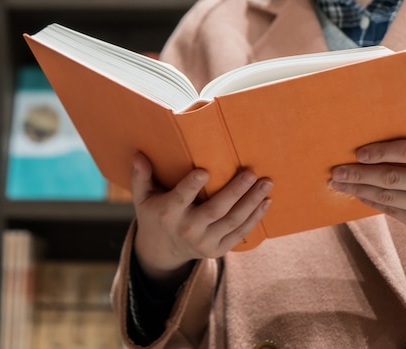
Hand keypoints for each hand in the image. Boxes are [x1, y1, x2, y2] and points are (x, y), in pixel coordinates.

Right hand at [131, 152, 272, 284]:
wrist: (163, 250)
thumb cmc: (154, 213)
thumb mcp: (142, 197)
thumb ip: (141, 176)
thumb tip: (139, 155)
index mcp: (167, 213)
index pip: (181, 198)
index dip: (192, 186)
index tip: (204, 171)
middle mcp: (187, 230)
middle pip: (215, 210)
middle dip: (235, 191)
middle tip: (251, 172)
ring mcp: (204, 243)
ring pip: (232, 221)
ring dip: (252, 202)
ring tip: (266, 183)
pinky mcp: (218, 250)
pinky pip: (240, 233)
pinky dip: (255, 218)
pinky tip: (265, 202)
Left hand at [330, 138, 405, 235]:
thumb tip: (371, 135)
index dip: (380, 152)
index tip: (357, 153)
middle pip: (390, 177)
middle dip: (358, 174)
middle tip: (336, 172)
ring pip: (386, 197)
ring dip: (358, 190)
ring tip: (338, 184)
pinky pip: (390, 211)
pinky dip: (370, 201)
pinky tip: (357, 194)